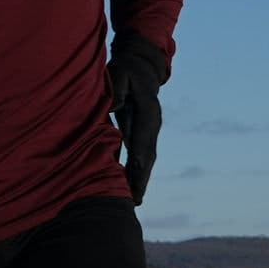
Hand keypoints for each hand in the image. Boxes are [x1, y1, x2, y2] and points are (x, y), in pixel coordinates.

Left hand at [109, 32, 169, 206]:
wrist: (141, 65)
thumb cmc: (126, 69)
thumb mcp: (120, 73)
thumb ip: (119, 89)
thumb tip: (116, 107)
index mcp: (148, 112)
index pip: (143, 138)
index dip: (139, 156)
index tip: (136, 174)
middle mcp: (152, 125)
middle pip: (148, 156)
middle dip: (142, 178)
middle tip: (135, 200)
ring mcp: (150, 131)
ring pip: (147, 159)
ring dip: (140, 180)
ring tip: (134, 202)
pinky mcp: (143, 133)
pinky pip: (141, 156)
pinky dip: (137, 172)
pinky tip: (130, 187)